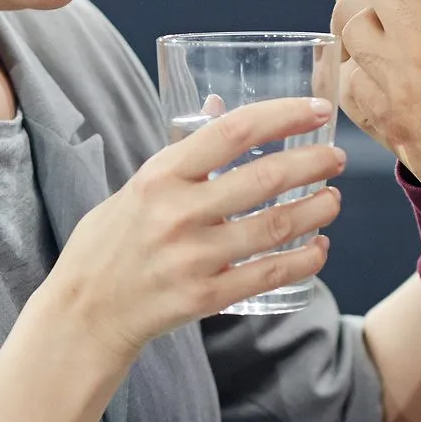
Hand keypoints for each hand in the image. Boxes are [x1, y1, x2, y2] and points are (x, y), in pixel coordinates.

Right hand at [41, 98, 345, 363]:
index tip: (318, 110)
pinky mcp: (205, 296)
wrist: (85, 313)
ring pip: (275, 227)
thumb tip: (219, 109)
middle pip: (264, 178)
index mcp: (159, 177)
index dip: (284, 116)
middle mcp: (177, 213)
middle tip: (335, 158)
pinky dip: (303, 260)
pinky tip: (319, 248)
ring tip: (332, 200)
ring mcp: (193, 258)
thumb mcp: (135, 188)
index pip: (233, 132)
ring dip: (316, 210)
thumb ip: (180, 156)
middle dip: (312, 163)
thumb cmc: (110, 244)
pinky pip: (269, 273)